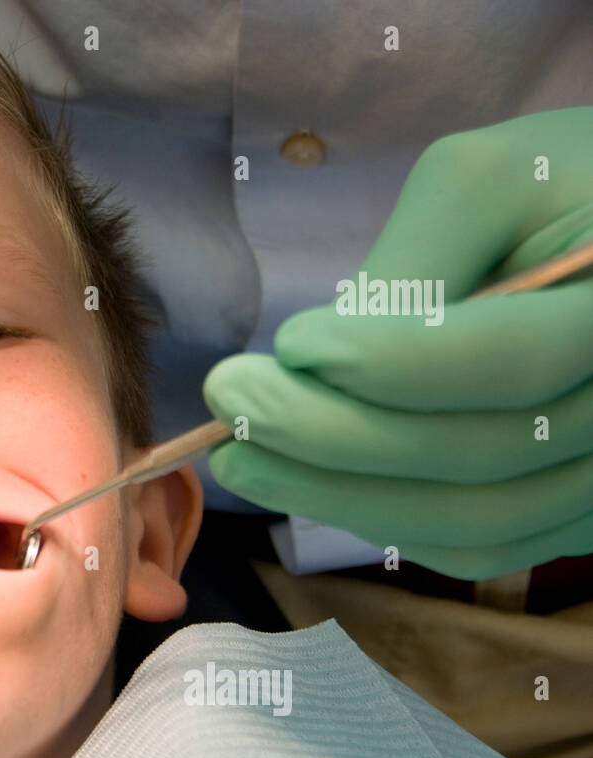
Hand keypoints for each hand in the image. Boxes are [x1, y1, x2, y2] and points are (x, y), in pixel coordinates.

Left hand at [202, 107, 592, 579]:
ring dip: (338, 497)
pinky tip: (306, 482)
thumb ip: (415, 263)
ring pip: (473, 524)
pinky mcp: (578, 512)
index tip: (289, 343)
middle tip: (227, 403)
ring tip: (241, 456)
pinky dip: (382, 519)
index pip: (512, 362)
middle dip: (332, 438)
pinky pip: (478, 547)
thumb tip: (316, 361)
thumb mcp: (492, 182)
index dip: (392, 363)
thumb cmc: (563, 190)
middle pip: (480, 458)